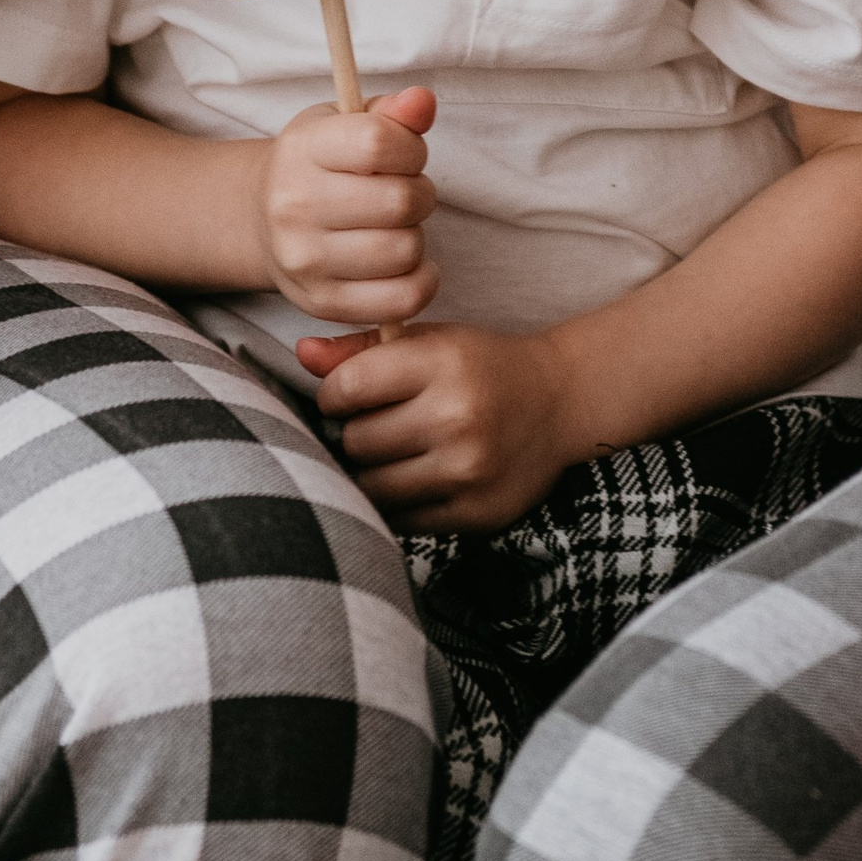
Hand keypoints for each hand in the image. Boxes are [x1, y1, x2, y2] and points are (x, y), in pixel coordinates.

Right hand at [252, 87, 438, 321]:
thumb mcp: (344, 122)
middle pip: (400, 201)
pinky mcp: (323, 302)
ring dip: (416, 237)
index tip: (405, 154)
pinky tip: (407, 264)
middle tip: (403, 193)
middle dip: (419, 194)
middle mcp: (295, 207)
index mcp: (301, 151)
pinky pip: (401, 300)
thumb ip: (391, 112)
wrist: (262, 220)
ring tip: (395, 227)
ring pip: (405, 251)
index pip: (378, 143)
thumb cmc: (318, 165)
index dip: (411, 148)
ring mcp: (306, 261)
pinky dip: (421, 282)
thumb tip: (422, 101)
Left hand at [296, 319, 583, 530]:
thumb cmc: (482, 366)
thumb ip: (361, 348)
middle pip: (356, 441)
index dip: (334, 394)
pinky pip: (401, 520)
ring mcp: (467, 469)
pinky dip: (397, 503)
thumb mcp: (430, 340)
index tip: (346, 395)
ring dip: (372, 473)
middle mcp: (457, 416)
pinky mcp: (474, 513)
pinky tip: (415, 478)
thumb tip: (301, 356)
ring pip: (372, 486)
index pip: (347, 388)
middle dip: (355, 435)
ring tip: (393, 453)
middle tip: (376, 425)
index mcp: (444, 362)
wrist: (560, 403)